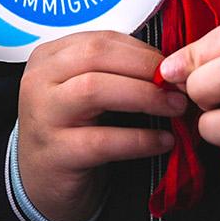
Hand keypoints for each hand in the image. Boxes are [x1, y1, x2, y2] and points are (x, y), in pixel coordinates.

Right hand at [16, 31, 185, 220]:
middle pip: (96, 55)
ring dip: (144, 96)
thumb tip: (170, 67)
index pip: (100, 40)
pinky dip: (140, 139)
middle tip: (180, 86)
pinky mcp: (57, 152)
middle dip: (145, 67)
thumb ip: (115, 73)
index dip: (143, 50)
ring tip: (176, 108)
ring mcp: (44, 115)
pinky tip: (164, 142)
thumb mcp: (82, 91)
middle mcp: (39, 80)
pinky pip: (104, 141)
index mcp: (48, 58)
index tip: (174, 67)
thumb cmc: (72, 130)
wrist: (42, 181)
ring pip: (94, 90)